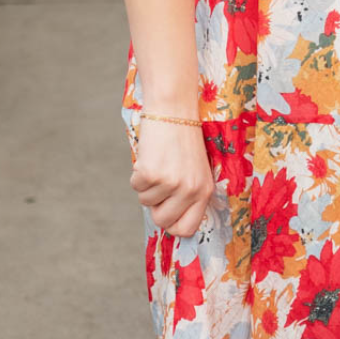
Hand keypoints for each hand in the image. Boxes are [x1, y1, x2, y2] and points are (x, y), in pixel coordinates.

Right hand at [130, 120, 214, 237]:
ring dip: (146, 185)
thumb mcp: (195, 168)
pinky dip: (137, 173)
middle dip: (155, 206)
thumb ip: (188, 193)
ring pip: (145, 201)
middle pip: (162, 221)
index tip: (165, 214)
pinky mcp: (151, 173)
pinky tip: (149, 157)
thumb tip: (168, 218)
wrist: (173, 110)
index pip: (187, 228)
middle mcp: (189, 190)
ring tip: (158, 162)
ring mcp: (170, 183)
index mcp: (204, 191)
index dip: (172, 224)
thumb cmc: (183, 139)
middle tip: (158, 185)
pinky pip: (135, 186)